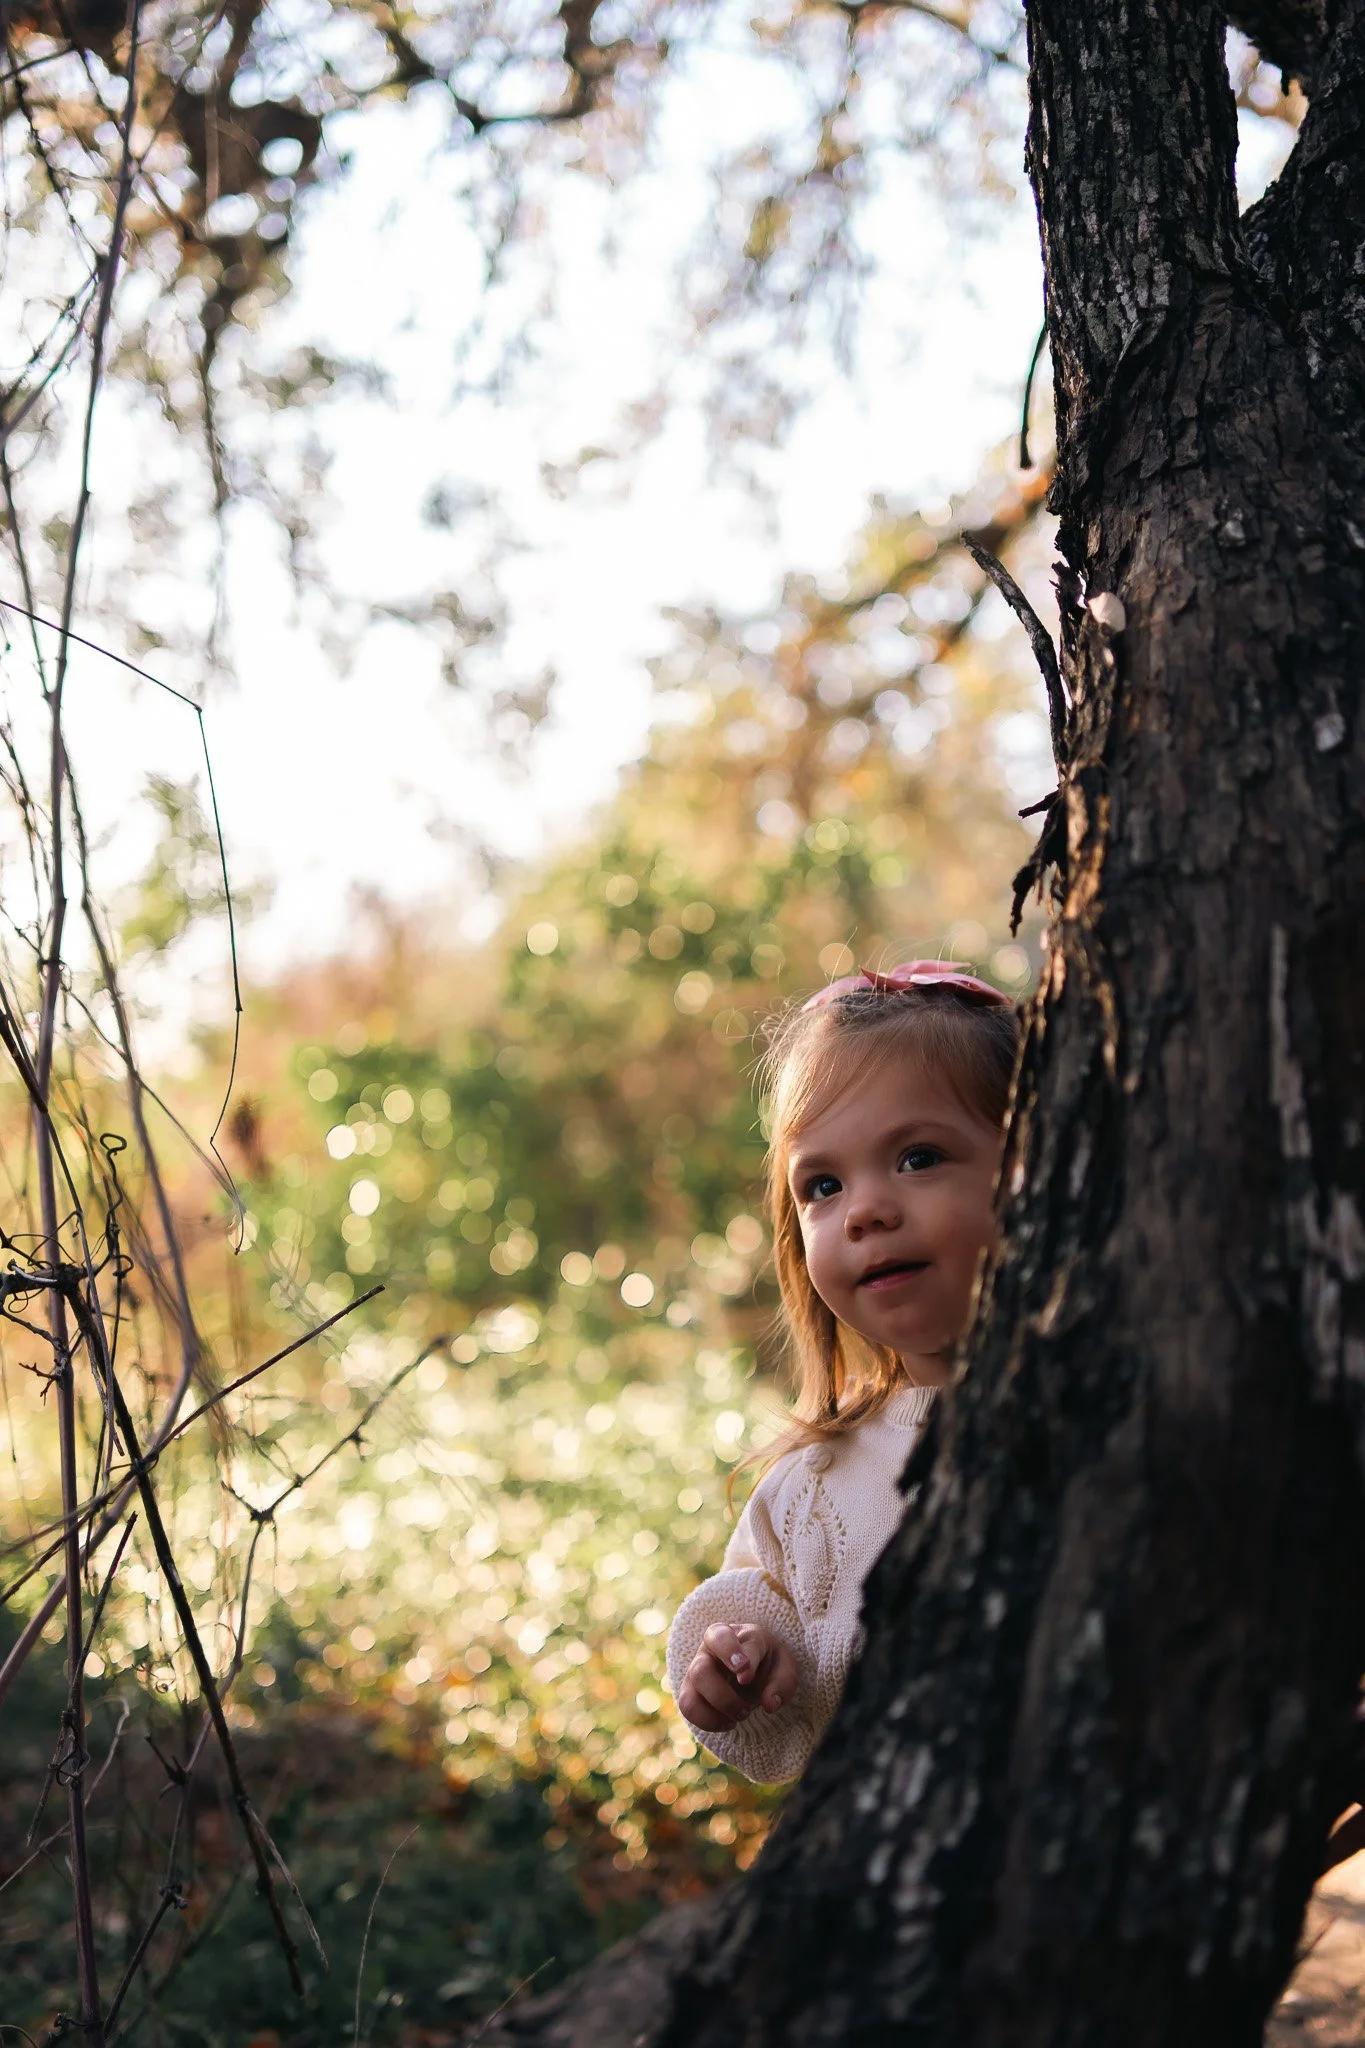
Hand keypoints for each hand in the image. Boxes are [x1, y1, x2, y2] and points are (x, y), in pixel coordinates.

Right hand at [677, 1622, 798, 1733]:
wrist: (754, 1673)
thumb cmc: (768, 1665)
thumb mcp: (784, 1669)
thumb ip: (782, 1684)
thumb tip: (769, 1705)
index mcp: (735, 1634)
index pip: (724, 1638)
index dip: (733, 1656)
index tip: (745, 1676)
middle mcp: (709, 1649)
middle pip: (701, 1670)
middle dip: (721, 1694)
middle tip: (746, 1709)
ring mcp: (695, 1670)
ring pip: (692, 1692)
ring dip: (718, 1709)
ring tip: (742, 1715)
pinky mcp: (690, 1691)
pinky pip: (687, 1707)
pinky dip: (709, 1722)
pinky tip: (729, 1723)